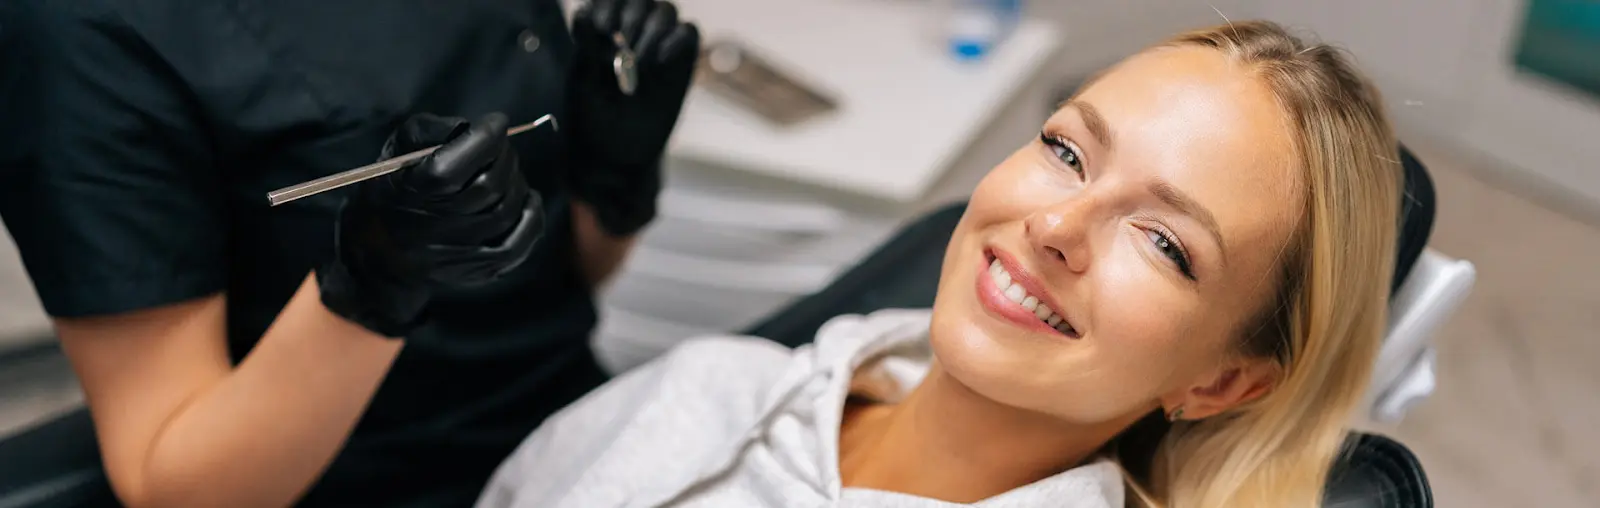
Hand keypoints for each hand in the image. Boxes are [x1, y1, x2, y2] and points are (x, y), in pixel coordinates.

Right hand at [318, 113, 544, 337]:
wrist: (381, 256)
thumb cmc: (392, 193)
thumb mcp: (395, 152)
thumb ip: (429, 130)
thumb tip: (470, 126)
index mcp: (422, 187)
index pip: (471, 155)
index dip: (490, 133)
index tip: (495, 123)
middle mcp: (444, 221)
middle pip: (494, 180)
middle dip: (503, 155)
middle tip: (498, 147)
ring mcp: (465, 249)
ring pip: (510, 207)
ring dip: (515, 181)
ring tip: (504, 172)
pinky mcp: (482, 270)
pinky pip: (521, 241)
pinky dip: (531, 215)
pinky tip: (526, 200)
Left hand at [566, 0, 700, 235]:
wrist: (614, 156)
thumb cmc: (591, 118)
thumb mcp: (582, 82)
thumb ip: (586, 47)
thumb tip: (581, 13)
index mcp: (600, 31)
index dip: (608, 5)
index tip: (600, 28)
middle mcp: (631, 33)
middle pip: (642, 0)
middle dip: (631, 16)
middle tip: (621, 44)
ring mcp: (658, 46)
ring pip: (665, 11)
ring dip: (651, 28)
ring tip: (638, 61)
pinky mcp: (681, 63)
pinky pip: (688, 32)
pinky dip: (676, 38)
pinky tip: (657, 60)